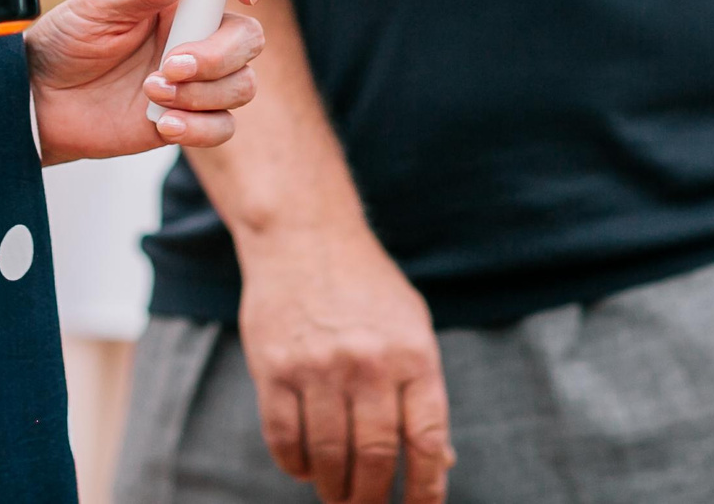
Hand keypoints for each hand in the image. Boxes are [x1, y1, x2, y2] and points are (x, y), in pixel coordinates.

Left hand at [27, 0, 268, 161]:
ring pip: (242, 84)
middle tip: (171, 63)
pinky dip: (200, 127)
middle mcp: (194, 35)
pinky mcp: (187, 118)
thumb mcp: (97, 6)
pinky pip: (223, 127)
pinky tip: (164, 122)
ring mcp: (195, 79)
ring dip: (202, 92)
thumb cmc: (65, 42)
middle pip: (248, 37)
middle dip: (219, 54)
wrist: (40, 100)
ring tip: (150, 91)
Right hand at [238, 224, 453, 503]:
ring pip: (328, 455)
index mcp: (413, 354)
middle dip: (371, 498)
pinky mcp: (275, 368)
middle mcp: (369, 363)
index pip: (426, 440)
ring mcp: (319, 367)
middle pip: (375, 457)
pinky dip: (295, 464)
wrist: (305, 235)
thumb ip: (424, 391)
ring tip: (335, 494)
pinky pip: (284, 437)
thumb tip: (439, 461)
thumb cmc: (366, 287)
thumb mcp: (411, 326)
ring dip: (332, 487)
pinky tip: (304, 467)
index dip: (427, 488)